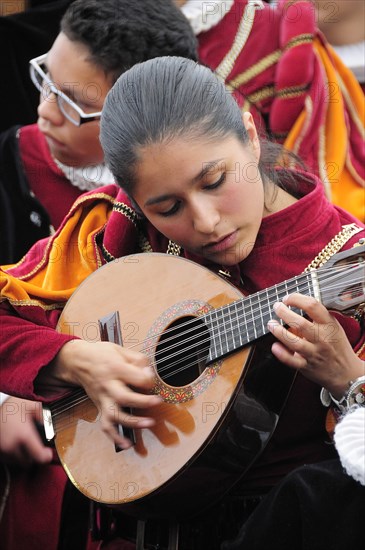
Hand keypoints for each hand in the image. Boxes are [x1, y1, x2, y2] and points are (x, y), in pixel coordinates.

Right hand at [0, 396, 52, 466]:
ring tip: (24, 441)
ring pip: (19, 461)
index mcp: (24, 436)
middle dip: (34, 454)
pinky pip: (9, 459)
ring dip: (24, 455)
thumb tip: (50, 423)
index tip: (48, 453)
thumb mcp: (30, 404)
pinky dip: (14, 454)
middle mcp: (13, 446)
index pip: (39, 457)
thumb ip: (43, 413)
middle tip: (35, 443)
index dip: (46, 456)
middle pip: (29, 460)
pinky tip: (16, 442)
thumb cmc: (10, 407)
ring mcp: (4, 451)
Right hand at [41, 340, 160, 446]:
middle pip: (124, 397)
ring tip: (148, 424)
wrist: (78, 362)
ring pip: (115, 414)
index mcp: (114, 368)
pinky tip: (127, 444)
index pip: (134, 377)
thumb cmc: (101, 354)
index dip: (148, 379)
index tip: (154, 380)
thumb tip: (150, 372)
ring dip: (132, 422)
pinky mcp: (100, 407)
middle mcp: (108, 385)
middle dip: (142, 402)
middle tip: (157, 402)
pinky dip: (115, 437)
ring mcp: (103, 398)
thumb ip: (138, 360)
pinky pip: (106, 425)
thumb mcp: (120, 349)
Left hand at [267, 293, 363, 397]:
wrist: (347, 373)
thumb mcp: (334, 327)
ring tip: (271, 324)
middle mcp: (322, 338)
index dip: (296, 299)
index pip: (312, 306)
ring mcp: (314, 353)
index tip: (287, 299)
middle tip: (277, 307)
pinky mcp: (307, 366)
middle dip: (284, 313)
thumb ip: (318, 317)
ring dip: (279, 331)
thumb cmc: (337, 346)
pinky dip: (281, 354)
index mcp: (329, 325)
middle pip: (300, 323)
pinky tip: (275, 346)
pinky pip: (292, 361)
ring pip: (294, 342)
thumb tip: (297, 304)